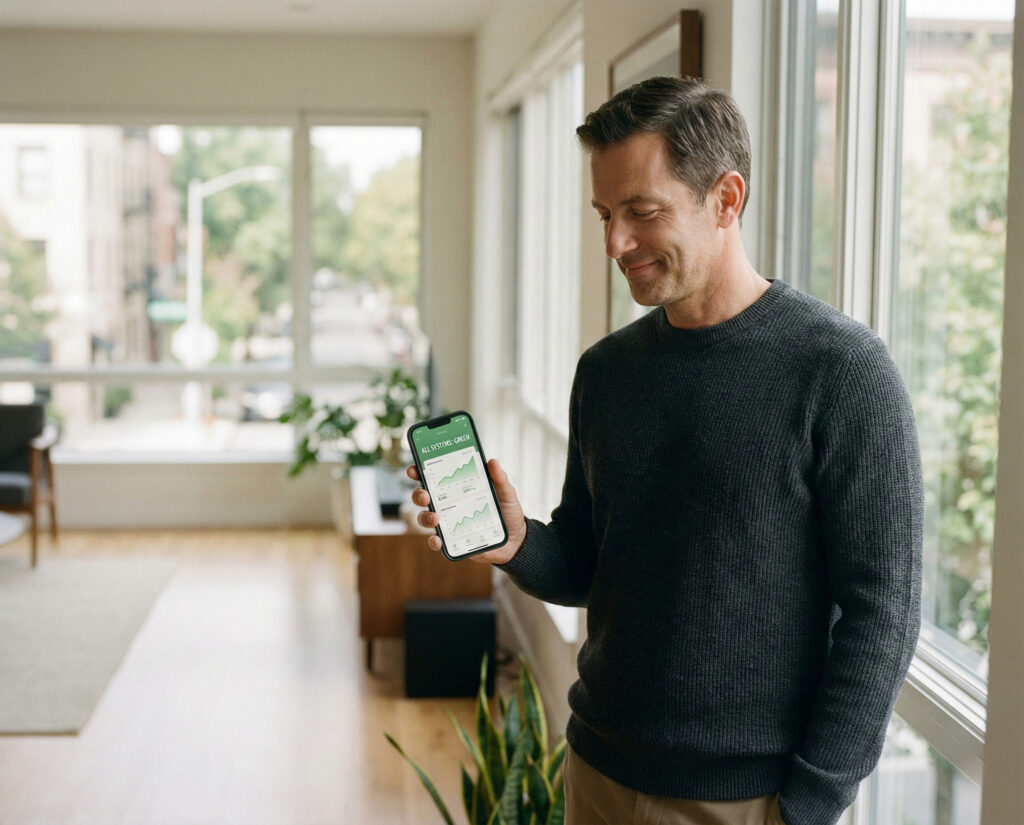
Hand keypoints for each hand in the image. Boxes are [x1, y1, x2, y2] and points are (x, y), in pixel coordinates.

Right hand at [406, 458, 526, 564]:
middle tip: (425, 495)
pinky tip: (438, 539)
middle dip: (418, 494)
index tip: (414, 469)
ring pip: (425, 518)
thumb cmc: (508, 512)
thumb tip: (492, 461)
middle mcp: (449, 504)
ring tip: (435, 518)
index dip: (420, 472)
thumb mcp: (506, 493)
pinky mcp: (452, 541)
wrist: (515, 540)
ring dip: (425, 517)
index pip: (434, 477)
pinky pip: (436, 541)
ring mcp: (449, 523)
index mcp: (458, 488)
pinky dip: (434, 541)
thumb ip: (500, 479)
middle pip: (424, 497)